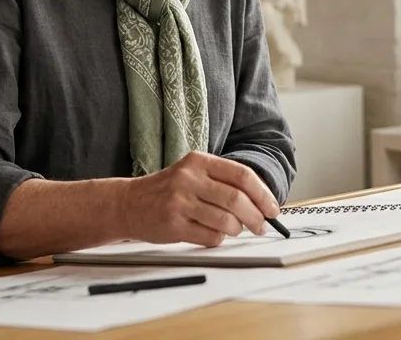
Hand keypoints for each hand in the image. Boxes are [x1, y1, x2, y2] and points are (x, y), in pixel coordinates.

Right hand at [117, 151, 280, 247]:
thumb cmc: (166, 190)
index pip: (241, 175)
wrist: (128, 203)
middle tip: (262, 226)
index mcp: (198, 161)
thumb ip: (222, 182)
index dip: (263, 194)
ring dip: (237, 229)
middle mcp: (188, 178)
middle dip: (256, 216)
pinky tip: (212, 233)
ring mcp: (179, 202)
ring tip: (234, 229)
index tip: (272, 208)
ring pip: (226, 221)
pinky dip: (219, 239)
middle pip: (237, 199)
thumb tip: (261, 202)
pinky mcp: (173, 225)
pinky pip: (210, 237)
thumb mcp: (192, 174)